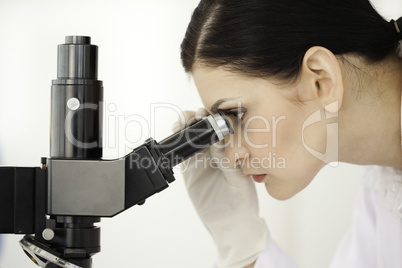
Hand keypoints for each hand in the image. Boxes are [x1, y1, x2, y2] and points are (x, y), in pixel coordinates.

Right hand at [174, 109, 268, 267]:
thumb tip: (217, 142)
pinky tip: (176, 134)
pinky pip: (182, 152)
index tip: (211, 113)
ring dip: (186, 126)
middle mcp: (217, 151)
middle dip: (199, 118)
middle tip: (195, 115)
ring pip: (192, 137)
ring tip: (183, 122)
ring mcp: (202, 159)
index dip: (216, 117)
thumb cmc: (242, 201)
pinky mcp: (190, 168)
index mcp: (233, 150)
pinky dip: (178, 142)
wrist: (229, 222)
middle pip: (206, 128)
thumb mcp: (239, 180)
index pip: (224, 128)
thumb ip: (227, 162)